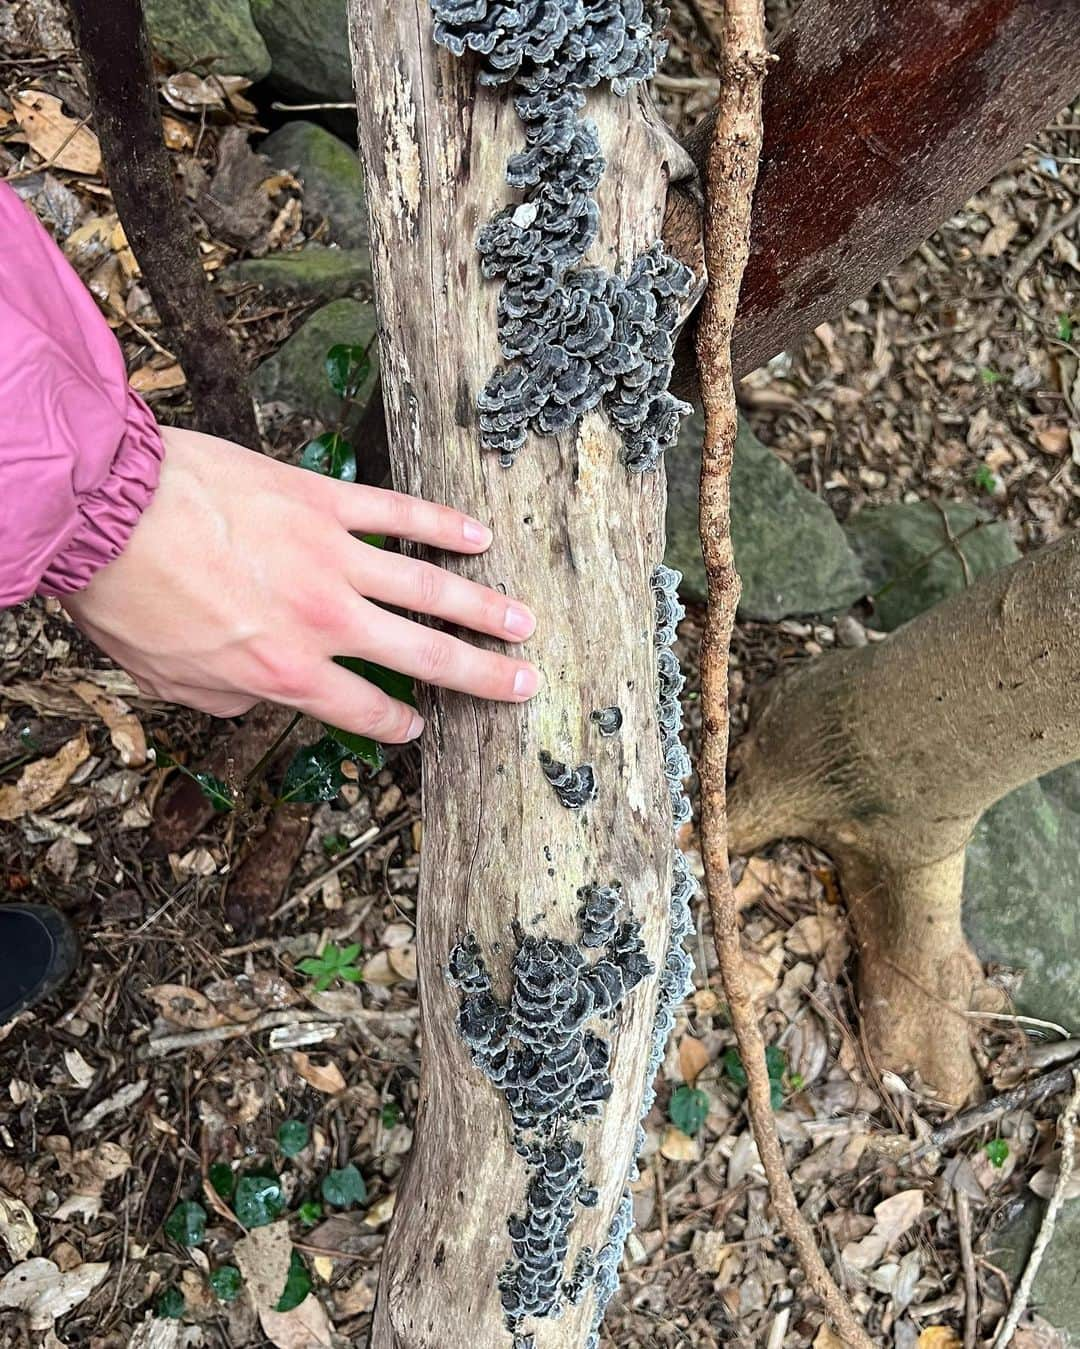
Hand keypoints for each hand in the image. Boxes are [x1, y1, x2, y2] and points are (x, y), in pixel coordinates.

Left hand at [64, 427, 539, 740]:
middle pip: (424, 654)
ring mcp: (331, 557)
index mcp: (287, 672)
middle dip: (481, 675)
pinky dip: (442, 524)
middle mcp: (325, 621)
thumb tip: (258, 697)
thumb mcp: (170, 678)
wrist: (107, 508)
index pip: (364, 710)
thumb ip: (229, 698)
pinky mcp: (323, 501)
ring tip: (524, 621)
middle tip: (525, 682)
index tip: (418, 726)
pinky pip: (397, 513)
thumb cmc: (129, 596)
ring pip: (429, 587)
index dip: (398, 724)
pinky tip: (479, 533)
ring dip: (484, 607)